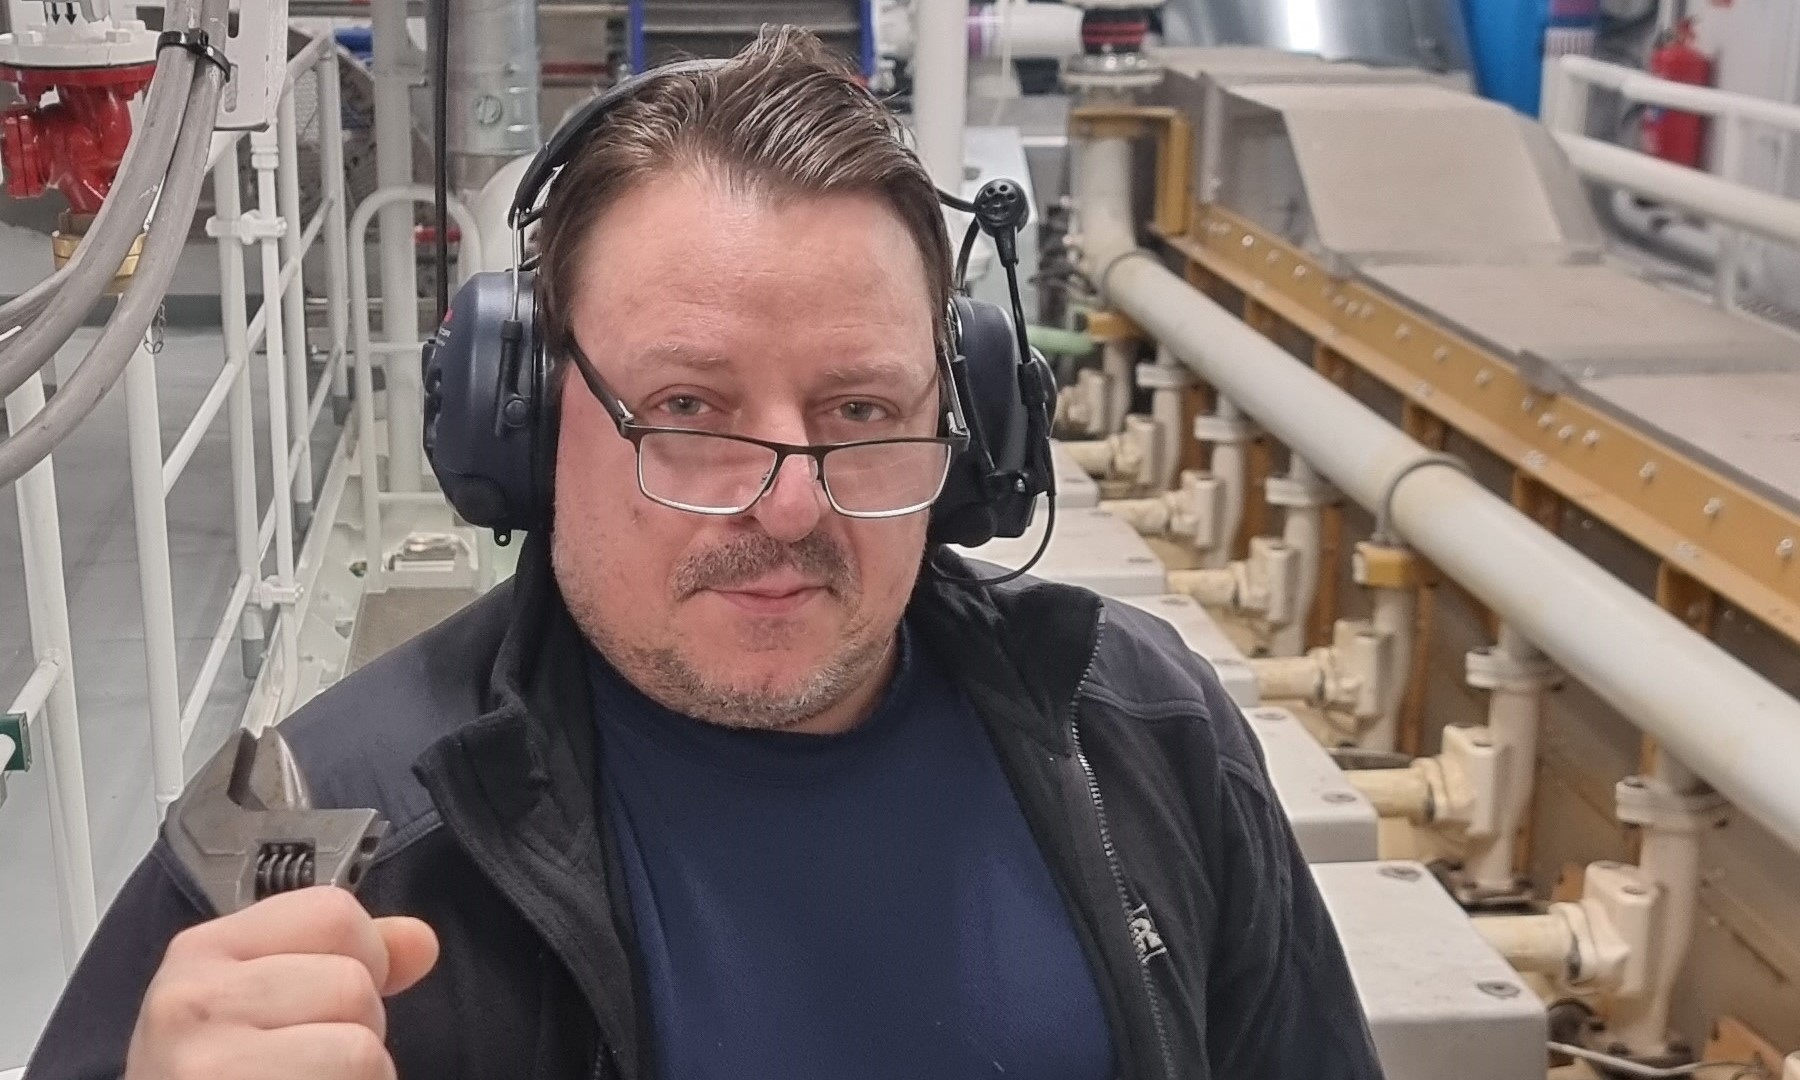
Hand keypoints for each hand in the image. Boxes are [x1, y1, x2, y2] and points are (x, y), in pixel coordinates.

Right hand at [123, 886, 438, 1079]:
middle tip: (307, 1064)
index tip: (329, 1002)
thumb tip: (420, 941)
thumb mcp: (259, 1006)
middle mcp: (192, 1000)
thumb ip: (340, 962)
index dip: (363, 957)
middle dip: (357, 1029)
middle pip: (352, 983)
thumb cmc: (221, 1072)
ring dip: (357, 1077)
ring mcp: (207, 1062)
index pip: (334, 912)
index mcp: (203, 951)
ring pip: (360, 1048)